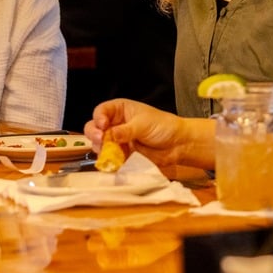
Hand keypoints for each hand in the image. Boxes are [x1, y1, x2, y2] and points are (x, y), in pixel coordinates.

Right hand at [84, 99, 214, 168]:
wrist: (177, 144)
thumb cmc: (162, 126)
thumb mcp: (143, 124)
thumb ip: (126, 130)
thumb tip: (111, 135)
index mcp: (120, 110)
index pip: (101, 111)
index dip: (99, 118)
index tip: (103, 126)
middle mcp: (115, 124)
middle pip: (94, 128)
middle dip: (95, 134)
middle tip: (101, 140)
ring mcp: (117, 141)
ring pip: (99, 145)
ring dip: (101, 149)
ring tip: (109, 153)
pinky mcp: (121, 155)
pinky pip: (109, 159)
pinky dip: (109, 161)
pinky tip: (112, 162)